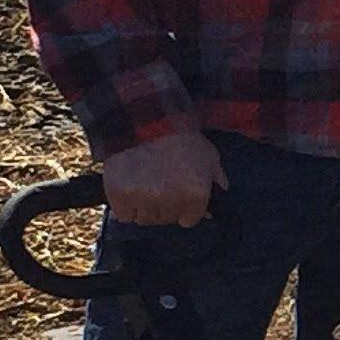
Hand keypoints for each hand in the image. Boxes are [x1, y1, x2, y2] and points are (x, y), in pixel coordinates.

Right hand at [103, 130, 227, 225]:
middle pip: (166, 219)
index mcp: (196, 195)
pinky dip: (125, 206)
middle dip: (164, 206)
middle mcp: (171, 202)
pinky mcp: (120, 195)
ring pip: (145, 219)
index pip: (189, 220)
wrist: (146, 119)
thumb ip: (215, 178)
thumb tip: (219, 195)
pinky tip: (129, 189)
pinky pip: (124, 215)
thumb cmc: (181, 136)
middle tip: (160, 184)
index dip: (184, 208)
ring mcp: (144, 199)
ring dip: (144, 207)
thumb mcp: (208, 154)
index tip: (177, 194)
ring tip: (144, 184)